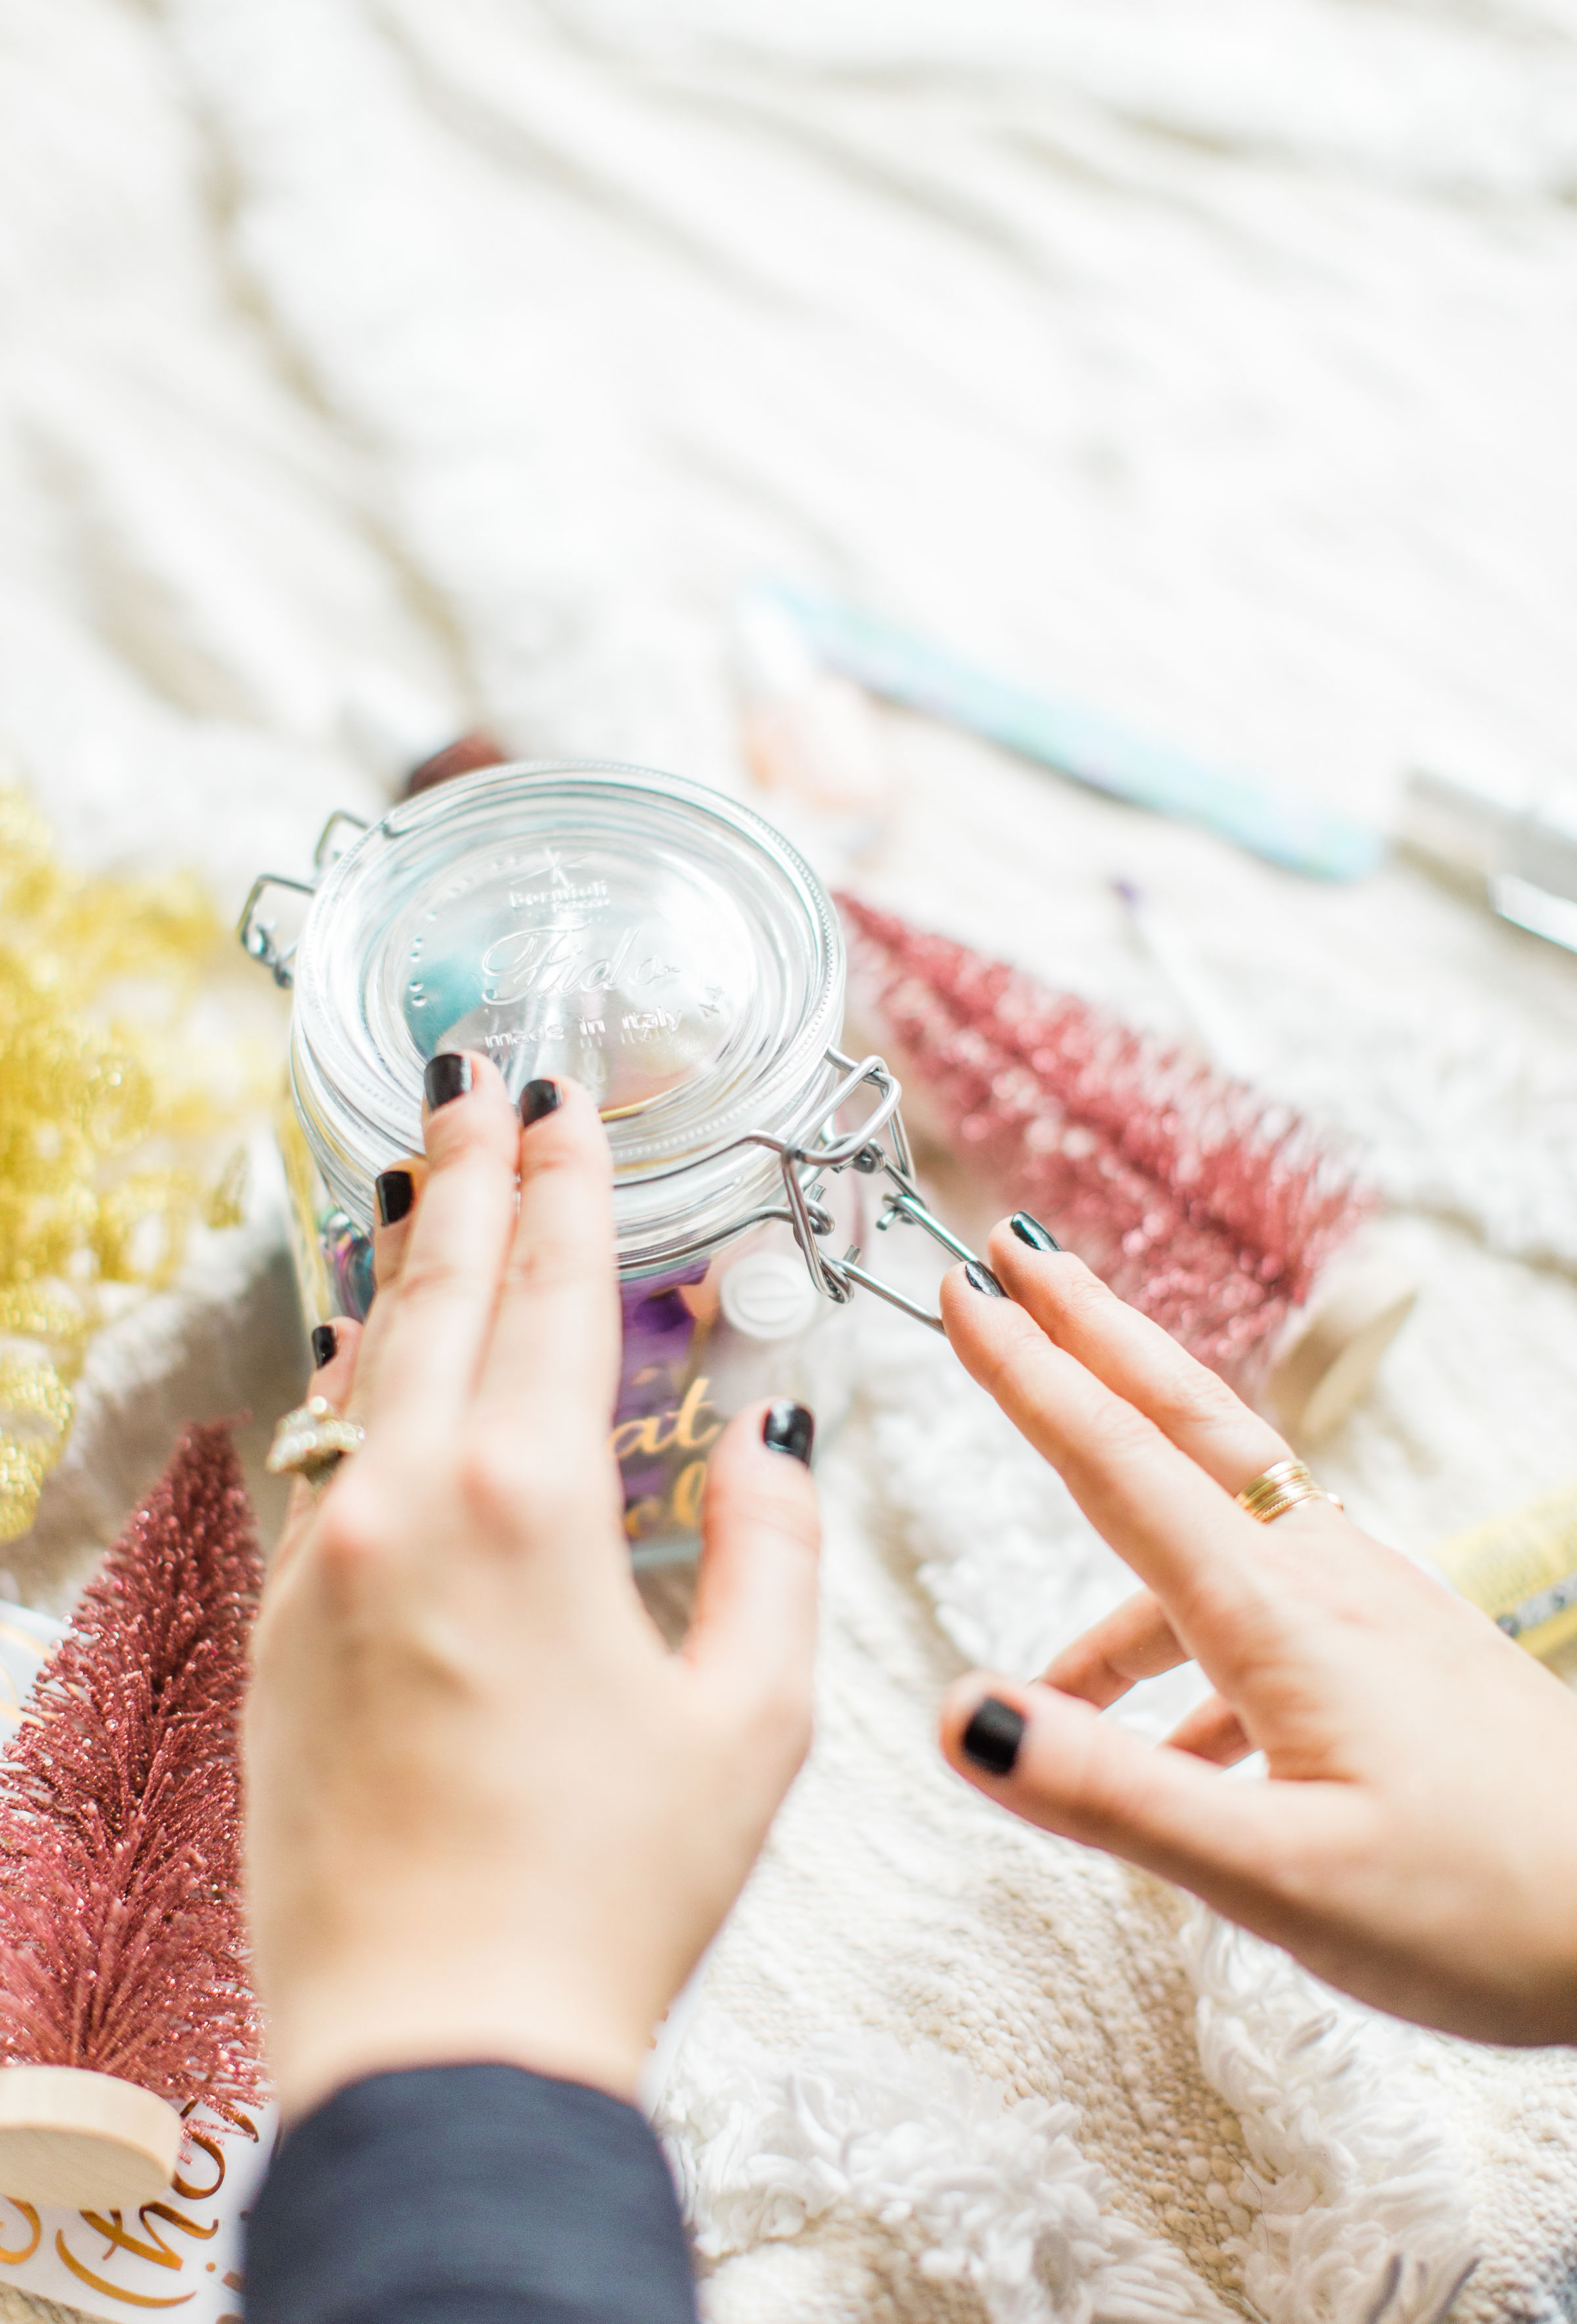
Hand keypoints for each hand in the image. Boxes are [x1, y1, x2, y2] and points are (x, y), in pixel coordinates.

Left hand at [246, 1058, 820, 2121]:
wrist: (438, 2048)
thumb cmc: (611, 1888)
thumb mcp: (753, 1716)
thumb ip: (773, 1549)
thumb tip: (773, 1437)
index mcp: (526, 1500)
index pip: (554, 1288)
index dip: (568, 1177)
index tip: (566, 1090)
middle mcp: (402, 1500)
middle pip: (440, 1290)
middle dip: (468, 1172)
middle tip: (472, 1075)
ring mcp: (321, 1562)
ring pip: (363, 1364)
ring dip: (403, 1264)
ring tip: (417, 1180)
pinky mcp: (279, 1633)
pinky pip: (322, 1455)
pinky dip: (353, 1377)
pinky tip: (365, 1357)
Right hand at [937, 1223, 1576, 2044]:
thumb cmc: (1487, 1907)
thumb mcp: (1277, 1877)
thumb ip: (1112, 1792)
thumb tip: (962, 1713)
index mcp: (1276, 1616)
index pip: (1119, 1463)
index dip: (1029, 1373)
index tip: (965, 1291)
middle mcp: (1322, 1581)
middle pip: (1182, 1422)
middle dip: (1089, 1335)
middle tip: (1015, 1259)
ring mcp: (1370, 1607)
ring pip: (1217, 1522)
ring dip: (1125, 1536)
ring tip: (1051, 1675)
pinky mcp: (1400, 1650)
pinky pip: (1263, 1606)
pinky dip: (1190, 1648)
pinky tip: (1178, 1752)